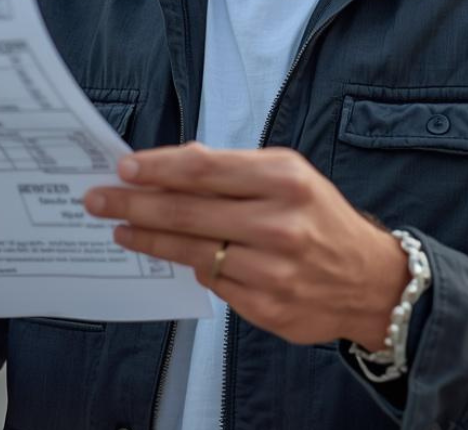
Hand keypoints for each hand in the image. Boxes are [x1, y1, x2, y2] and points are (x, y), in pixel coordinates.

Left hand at [84, 143, 407, 347]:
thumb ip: (233, 168)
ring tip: (121, 230)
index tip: (123, 168)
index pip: (203, 169)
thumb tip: (174, 161)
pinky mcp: (266, 306)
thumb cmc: (320, 217)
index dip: (157, 168)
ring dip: (149, 240)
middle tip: (98, 201)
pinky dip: (191, 266)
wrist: (369, 279)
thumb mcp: (289, 175)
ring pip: (192, 252)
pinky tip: (173, 257)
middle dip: (134, 205)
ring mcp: (272, 270)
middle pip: (188, 212)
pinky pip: (212, 283)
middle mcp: (279, 224)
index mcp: (284, 180)